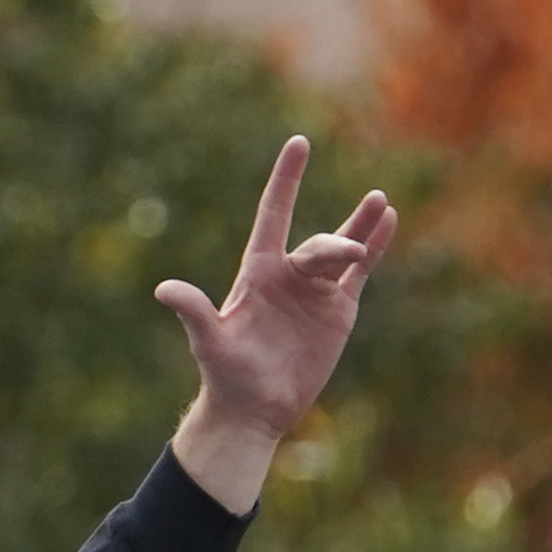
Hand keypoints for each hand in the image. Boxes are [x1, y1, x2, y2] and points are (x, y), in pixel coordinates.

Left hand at [157, 135, 399, 509]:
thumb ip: (194, 311)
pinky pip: (360, 274)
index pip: (275, 214)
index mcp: (258, 271)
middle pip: (318, 244)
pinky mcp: (338, 311)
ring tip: (380, 202)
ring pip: (343, 250)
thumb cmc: (226, 374)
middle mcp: (288, 274)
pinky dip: (375, 247)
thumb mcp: (209, 342)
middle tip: (351, 254)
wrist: (255, 409)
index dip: (286, 180)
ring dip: (361, 226)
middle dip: (336, 244)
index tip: (299, 143)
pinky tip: (388, 222)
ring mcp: (315, 291)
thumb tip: (163, 289)